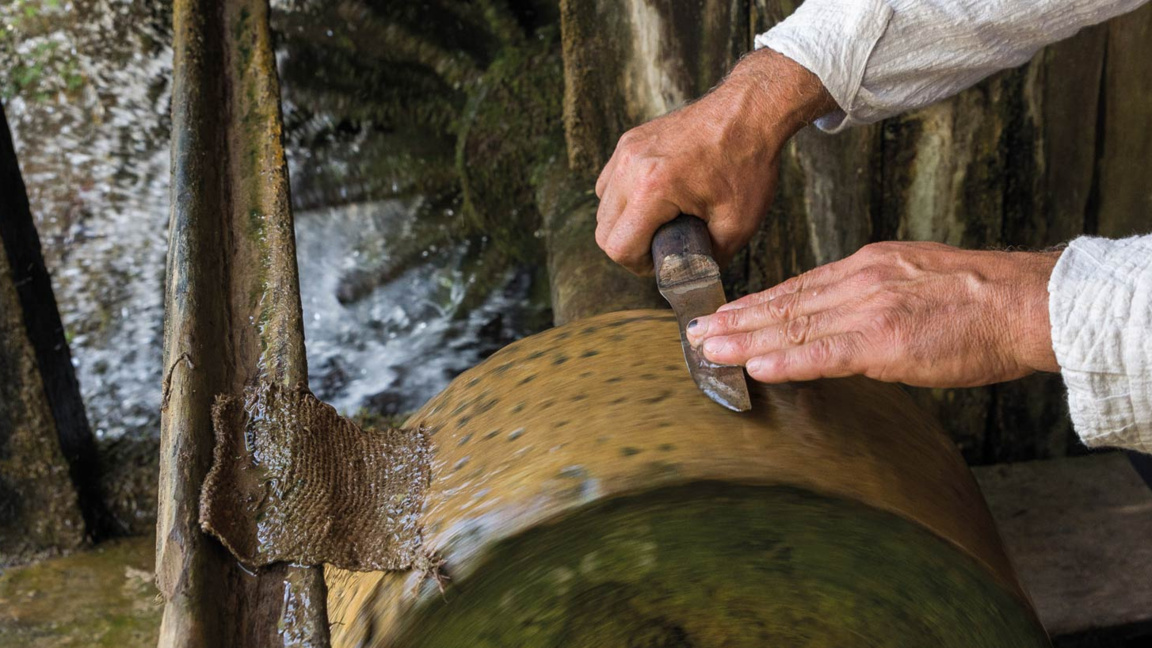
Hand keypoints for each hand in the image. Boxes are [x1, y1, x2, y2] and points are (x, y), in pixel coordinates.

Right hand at [594, 49, 834, 273]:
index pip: (618, 247)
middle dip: (628, 247)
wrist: (751, 111)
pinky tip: (651, 201)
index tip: (662, 262)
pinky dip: (623, 198)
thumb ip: (709, 257)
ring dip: (623, 223)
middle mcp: (631, 167)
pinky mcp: (630, 140)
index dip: (639, 266)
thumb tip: (694, 278)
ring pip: (602, 205)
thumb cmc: (748, 163)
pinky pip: (610, 181)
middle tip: (659, 248)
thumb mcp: (738, 224)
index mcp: (654, 189)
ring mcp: (627, 150)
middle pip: (603, 230)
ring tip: (656, 224)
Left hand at [685, 242, 1061, 386]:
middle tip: (694, 333)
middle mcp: (860, 281)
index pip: (798, 287)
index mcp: (868, 266)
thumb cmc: (981, 298)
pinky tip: (754, 367)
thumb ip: (875, 294)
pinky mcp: (886, 341)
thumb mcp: (917, 276)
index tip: (724, 314)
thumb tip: (843, 317)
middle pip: (784, 304)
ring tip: (707, 350)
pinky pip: (824, 353)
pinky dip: (785, 360)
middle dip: (735, 320)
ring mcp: (870, 310)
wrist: (1026, 302)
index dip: (756, 304)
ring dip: (744, 341)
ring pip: (793, 326)